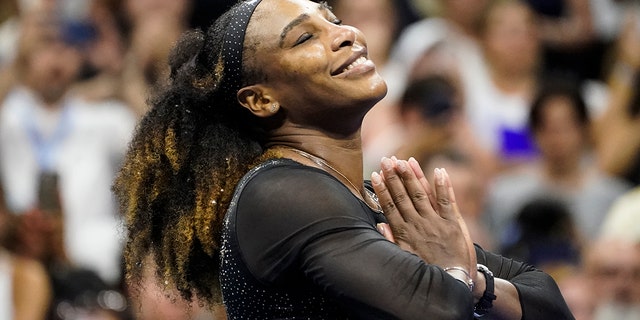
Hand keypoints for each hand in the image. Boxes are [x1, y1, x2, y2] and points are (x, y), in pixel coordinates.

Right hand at [371, 157, 475, 278]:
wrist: (454, 282)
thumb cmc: (427, 270)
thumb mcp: (404, 259)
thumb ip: (390, 240)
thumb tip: (379, 224)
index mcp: (404, 233)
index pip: (389, 206)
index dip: (382, 189)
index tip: (374, 173)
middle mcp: (417, 225)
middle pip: (403, 196)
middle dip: (394, 176)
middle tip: (387, 159)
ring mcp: (435, 222)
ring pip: (421, 194)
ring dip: (412, 176)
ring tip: (404, 160)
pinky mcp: (452, 223)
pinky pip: (446, 201)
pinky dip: (442, 185)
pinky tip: (438, 170)